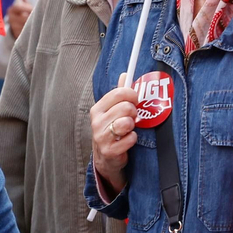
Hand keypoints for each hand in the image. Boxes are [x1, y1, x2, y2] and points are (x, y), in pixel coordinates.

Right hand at [5, 0, 33, 40]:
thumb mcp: (23, 6)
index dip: (26, 7)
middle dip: (32, 17)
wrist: (17, 29)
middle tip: (39, 16)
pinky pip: (28, 33)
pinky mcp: (18, 36)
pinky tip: (35, 29)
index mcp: (11, 10)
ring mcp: (14, 28)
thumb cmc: (23, 14)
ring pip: (26, 25)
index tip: (33, 9)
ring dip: (34, 24)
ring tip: (37, 22)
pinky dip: (33, 31)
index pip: (17, 7)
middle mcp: (11, 19)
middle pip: (23, 17)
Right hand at [89, 73, 139, 196]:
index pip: (118, 93)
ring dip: (132, 126)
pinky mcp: (109, 150)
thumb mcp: (112, 111)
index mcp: (98, 109)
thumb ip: (119, 93)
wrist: (106, 158)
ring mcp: (102, 137)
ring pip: (127, 122)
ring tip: (128, 129)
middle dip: (133, 112)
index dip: (131, 94)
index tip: (135, 99)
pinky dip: (133, 139)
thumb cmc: (112, 130)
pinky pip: (130, 138)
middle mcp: (97, 122)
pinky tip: (127, 141)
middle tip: (131, 118)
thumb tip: (125, 74)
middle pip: (125, 107)